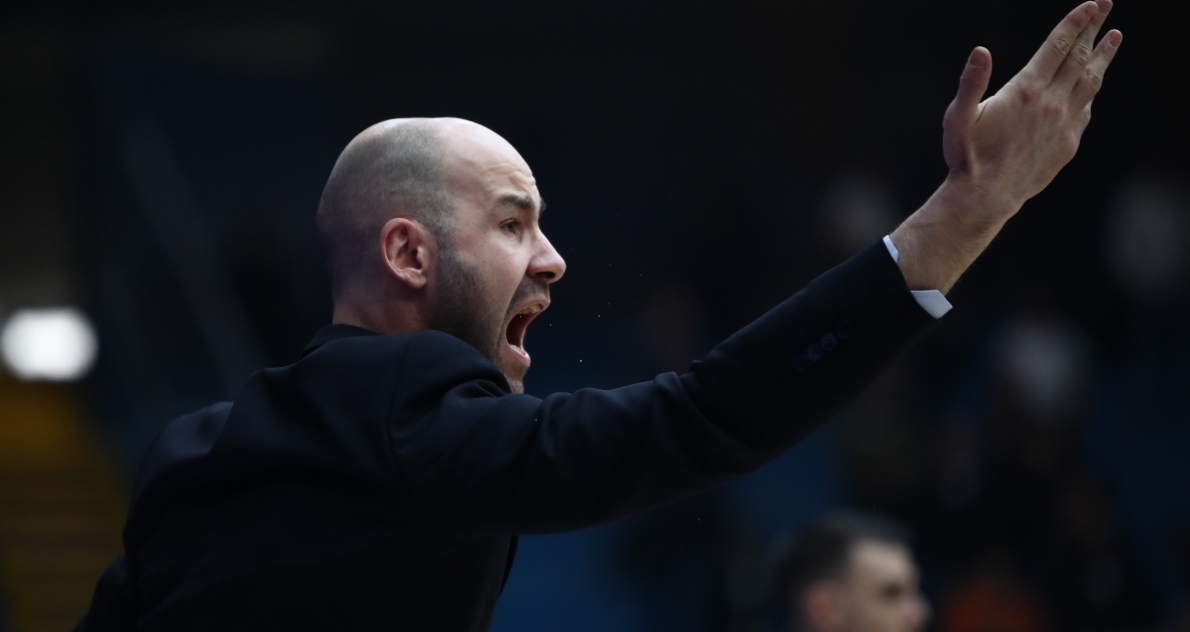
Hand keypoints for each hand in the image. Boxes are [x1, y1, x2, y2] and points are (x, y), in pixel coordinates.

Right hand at [942, 0, 1121, 210]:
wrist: (986, 197)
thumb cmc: (967, 156)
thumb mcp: (958, 117)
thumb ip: (971, 82)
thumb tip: (981, 51)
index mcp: (1025, 90)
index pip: (1057, 47)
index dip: (1075, 23)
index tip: (1090, 5)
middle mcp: (1051, 103)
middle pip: (1079, 57)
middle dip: (1094, 29)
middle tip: (1106, 6)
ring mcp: (1063, 124)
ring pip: (1091, 82)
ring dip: (1103, 57)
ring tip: (1114, 38)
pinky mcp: (1067, 144)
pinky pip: (1085, 110)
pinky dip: (1091, 91)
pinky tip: (1092, 85)